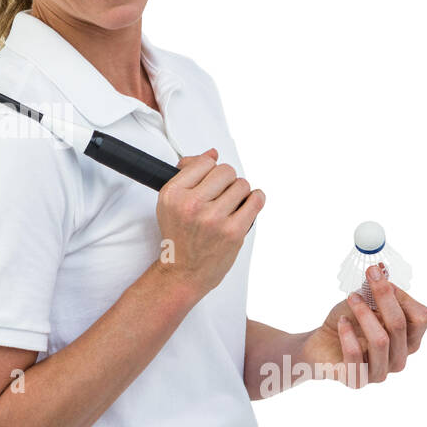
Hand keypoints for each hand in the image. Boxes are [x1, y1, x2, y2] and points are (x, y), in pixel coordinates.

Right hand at [155, 148, 264, 298]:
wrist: (184, 272)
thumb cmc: (179, 237)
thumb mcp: (170, 202)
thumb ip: (188, 174)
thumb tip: (211, 153)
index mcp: (173, 194)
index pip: (204, 162)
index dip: (209, 169)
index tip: (209, 180)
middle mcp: (191, 205)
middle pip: (225, 170)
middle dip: (226, 180)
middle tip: (221, 194)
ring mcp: (214, 219)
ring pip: (242, 184)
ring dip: (239, 191)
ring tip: (231, 204)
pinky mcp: (233, 232)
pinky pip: (256, 200)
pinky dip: (255, 199)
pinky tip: (247, 204)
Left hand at [300, 263, 426, 388]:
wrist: (319, 346)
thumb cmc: (348, 323)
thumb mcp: (363, 302)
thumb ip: (375, 289)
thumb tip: (380, 268)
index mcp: (409, 339)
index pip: (421, 317)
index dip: (401, 295)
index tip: (378, 276)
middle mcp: (400, 357)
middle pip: (401, 325)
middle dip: (384, 296)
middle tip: (368, 277)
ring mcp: (380, 372)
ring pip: (381, 340)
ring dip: (364, 314)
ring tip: (351, 298)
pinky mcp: (357, 380)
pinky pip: (356, 357)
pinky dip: (347, 334)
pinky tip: (341, 322)